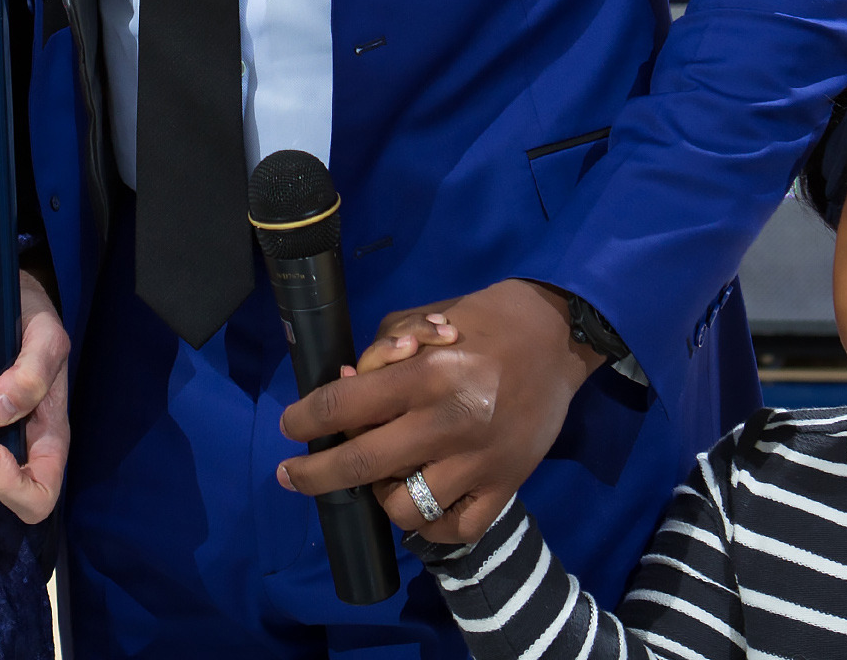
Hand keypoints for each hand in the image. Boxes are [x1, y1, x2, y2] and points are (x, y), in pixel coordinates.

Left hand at [279, 279, 601, 544]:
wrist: (557, 337)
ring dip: (379, 497)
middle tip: (289, 475)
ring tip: (377, 479)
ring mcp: (481, 461)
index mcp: (428, 373)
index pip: (346, 406)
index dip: (306, 420)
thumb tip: (344, 387)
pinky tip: (417, 505)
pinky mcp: (507, 485)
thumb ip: (380, 355)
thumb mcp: (424, 318)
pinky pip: (456, 529)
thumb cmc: (482, 321)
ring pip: (405, 509)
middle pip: (363, 464)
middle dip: (313, 474)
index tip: (290, 428)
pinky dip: (430, 526)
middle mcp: (451, 422)